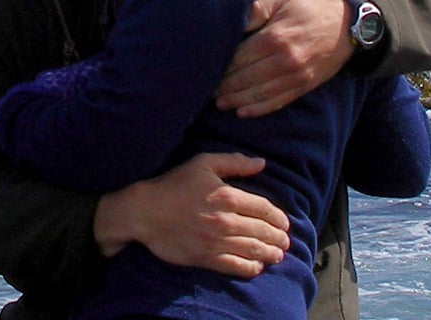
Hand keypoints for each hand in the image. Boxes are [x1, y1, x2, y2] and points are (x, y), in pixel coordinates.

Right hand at [93, 152, 290, 277]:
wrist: (144, 211)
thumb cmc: (173, 185)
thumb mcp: (202, 164)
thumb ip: (234, 162)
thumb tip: (261, 163)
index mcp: (228, 196)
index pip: (264, 209)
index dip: (278, 217)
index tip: (284, 223)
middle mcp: (226, 220)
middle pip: (262, 231)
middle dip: (278, 238)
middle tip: (285, 242)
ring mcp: (216, 241)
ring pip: (253, 250)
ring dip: (270, 254)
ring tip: (278, 255)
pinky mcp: (205, 257)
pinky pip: (235, 266)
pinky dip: (250, 268)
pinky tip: (257, 267)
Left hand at [219, 0, 353, 116]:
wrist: (348, 25)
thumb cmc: (309, 6)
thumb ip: (257, 7)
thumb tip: (234, 20)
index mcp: (276, 37)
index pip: (239, 58)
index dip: (221, 66)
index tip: (206, 69)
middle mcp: (285, 60)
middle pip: (246, 78)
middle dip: (224, 86)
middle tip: (206, 90)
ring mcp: (296, 76)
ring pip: (260, 94)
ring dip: (237, 101)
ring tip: (219, 103)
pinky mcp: (304, 85)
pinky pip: (278, 101)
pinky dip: (259, 109)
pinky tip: (243, 112)